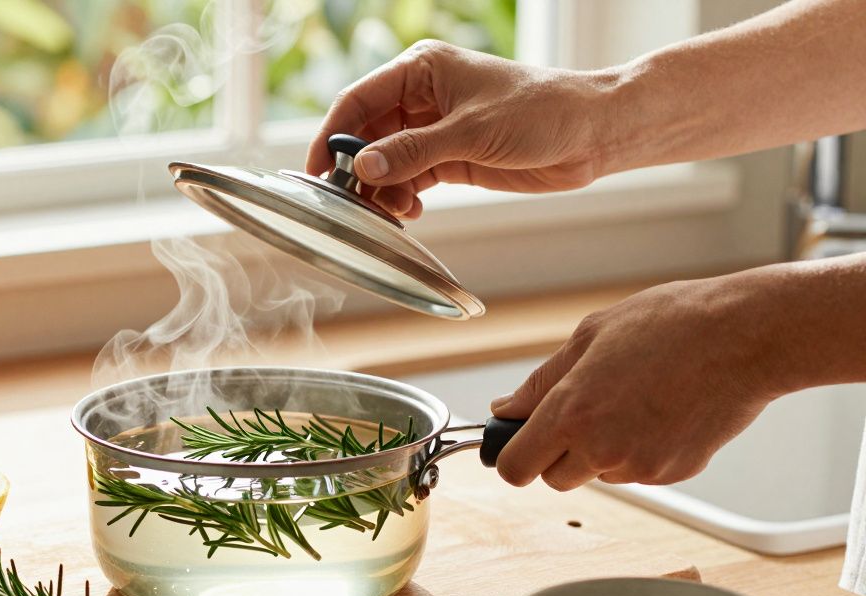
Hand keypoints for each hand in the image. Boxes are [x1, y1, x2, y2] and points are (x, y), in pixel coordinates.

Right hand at [305, 40, 614, 218]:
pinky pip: (409, 178)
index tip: (318, 172)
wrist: (593, 134)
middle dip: (356, 169)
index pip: (358, 100)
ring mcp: (434, 129)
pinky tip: (409, 211)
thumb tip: (363, 166)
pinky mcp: (450, 158)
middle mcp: (421, 96)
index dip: (332, 135)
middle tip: (351, 203)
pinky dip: (402, 196)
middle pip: (367, 133)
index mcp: (421, 69)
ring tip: (389, 212)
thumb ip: (413, 151)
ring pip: (386, 160)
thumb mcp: (471, 132)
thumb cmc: (541, 112)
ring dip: (381, 188)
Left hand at [489, 275, 783, 490]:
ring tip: (633, 400)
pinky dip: (640, 450)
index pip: (516, 468)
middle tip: (584, 412)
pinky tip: (661, 411)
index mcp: (570, 413)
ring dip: (602, 451)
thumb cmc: (671, 325)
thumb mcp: (590, 336)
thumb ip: (541, 382)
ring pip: (599, 474)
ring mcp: (640, 466)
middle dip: (559, 454)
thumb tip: (507, 409)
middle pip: (555, 479)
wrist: (746, 337)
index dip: (513, 457)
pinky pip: (638, 472)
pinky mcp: (674, 473)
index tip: (518, 443)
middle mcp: (602, 449)